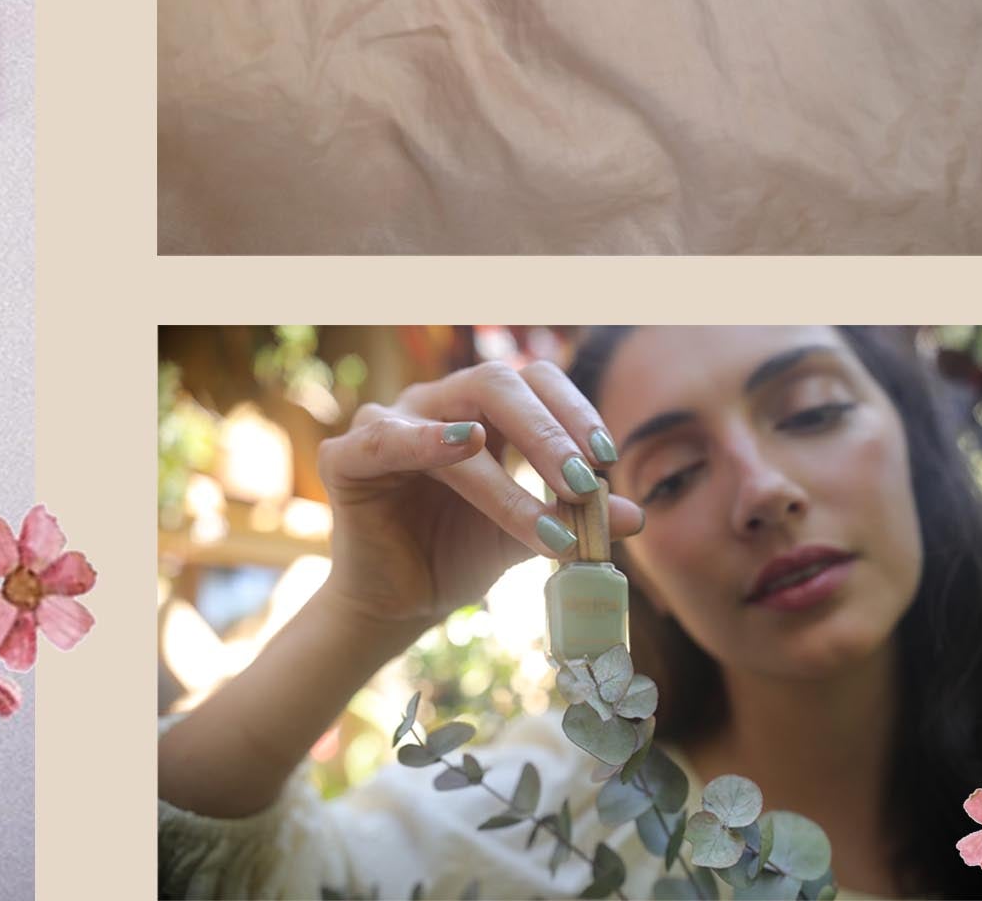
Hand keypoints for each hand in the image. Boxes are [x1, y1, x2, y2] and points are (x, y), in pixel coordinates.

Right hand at [315, 359, 641, 630]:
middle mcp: (435, 404)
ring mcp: (387, 423)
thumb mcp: (530, 534)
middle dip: (549, 431)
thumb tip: (635, 513)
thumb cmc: (462, 551)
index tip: (608, 461)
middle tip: (585, 482)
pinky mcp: (346, 458)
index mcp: (480, 411)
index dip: (574, 411)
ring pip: (453, 418)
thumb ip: (573, 516)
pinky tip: (463, 446)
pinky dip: (421, 440)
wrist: (402, 600)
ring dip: (506, 467)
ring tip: (547, 508)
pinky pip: (383, 440)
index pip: (534, 382)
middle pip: (496, 383)